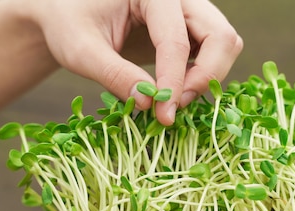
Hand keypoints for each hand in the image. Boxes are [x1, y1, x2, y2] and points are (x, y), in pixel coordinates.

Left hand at [27, 0, 242, 124]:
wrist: (69, 14)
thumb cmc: (70, 23)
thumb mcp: (81, 50)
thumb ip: (113, 74)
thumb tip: (148, 104)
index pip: (176, 39)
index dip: (174, 81)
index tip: (164, 115)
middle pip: (220, 36)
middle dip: (204, 78)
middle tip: (172, 109)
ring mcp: (189, 11)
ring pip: (225, 44)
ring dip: (208, 78)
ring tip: (172, 102)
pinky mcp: (190, 30)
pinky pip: (214, 53)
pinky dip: (203, 77)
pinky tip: (174, 93)